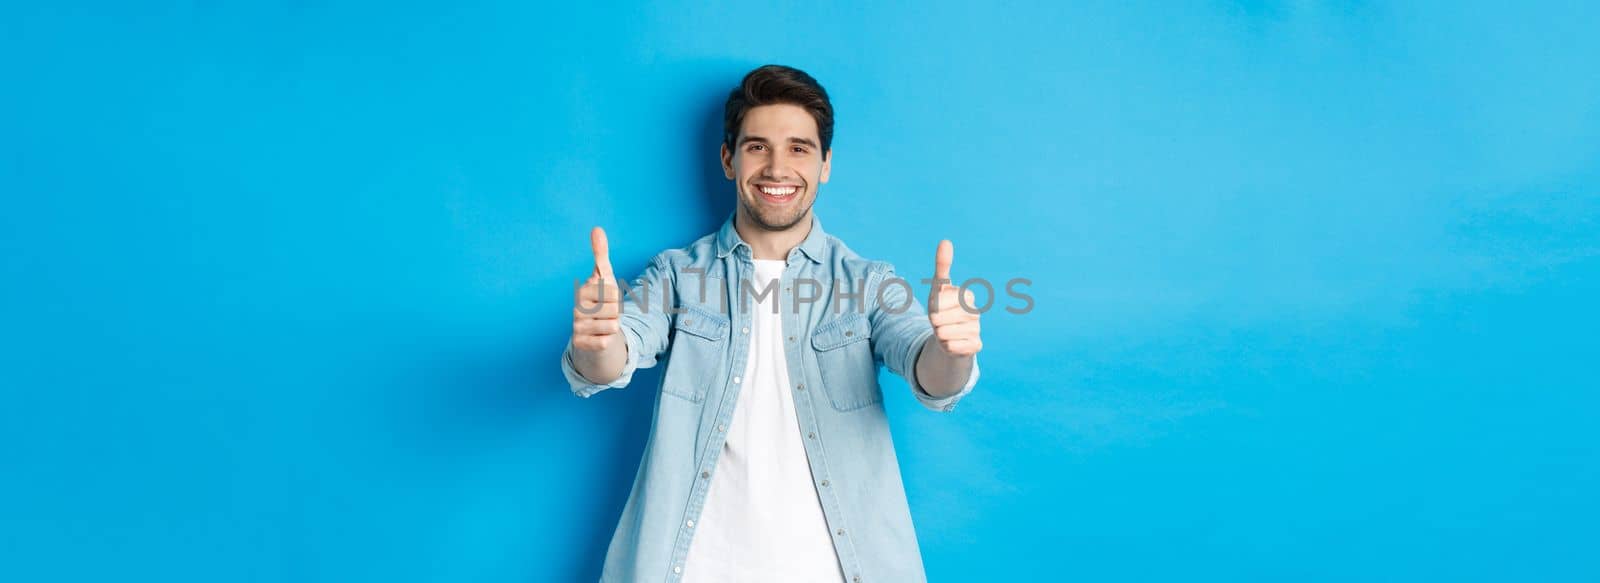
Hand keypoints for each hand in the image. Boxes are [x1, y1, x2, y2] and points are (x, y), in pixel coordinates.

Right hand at [572, 226, 622, 351]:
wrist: (594, 330)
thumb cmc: (601, 301)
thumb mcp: (604, 278)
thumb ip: (601, 254)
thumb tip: (596, 229)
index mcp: (582, 290)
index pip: (614, 292)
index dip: (617, 297)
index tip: (608, 299)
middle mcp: (576, 308)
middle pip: (615, 310)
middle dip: (617, 313)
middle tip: (607, 313)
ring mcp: (576, 327)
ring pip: (613, 326)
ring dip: (613, 327)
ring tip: (604, 324)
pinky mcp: (580, 344)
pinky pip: (606, 342)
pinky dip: (608, 341)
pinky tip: (600, 337)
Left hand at [927, 240, 981, 356]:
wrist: (949, 338)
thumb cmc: (942, 310)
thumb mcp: (938, 289)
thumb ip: (942, 266)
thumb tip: (946, 241)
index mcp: (968, 296)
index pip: (939, 302)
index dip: (933, 307)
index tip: (938, 308)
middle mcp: (975, 313)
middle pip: (939, 318)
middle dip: (934, 322)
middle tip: (940, 322)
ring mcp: (977, 330)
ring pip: (944, 333)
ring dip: (939, 334)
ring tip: (945, 332)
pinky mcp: (976, 347)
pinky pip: (952, 346)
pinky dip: (946, 346)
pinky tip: (952, 343)